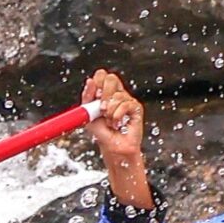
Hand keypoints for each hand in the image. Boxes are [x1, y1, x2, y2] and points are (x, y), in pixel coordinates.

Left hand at [82, 69, 153, 209]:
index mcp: (104, 92)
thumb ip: (87, 97)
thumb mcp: (88, 114)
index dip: (97, 83)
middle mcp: (116, 93)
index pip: (101, 75)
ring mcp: (127, 99)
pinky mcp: (136, 108)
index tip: (94, 96)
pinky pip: (126, 104)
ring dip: (110, 111)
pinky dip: (118, 115)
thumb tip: (90, 81)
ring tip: (110, 122)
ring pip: (117, 95)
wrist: (113, 147)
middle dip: (104, 94)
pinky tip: (118, 123)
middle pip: (111, 78)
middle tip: (101, 109)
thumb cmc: (102, 132)